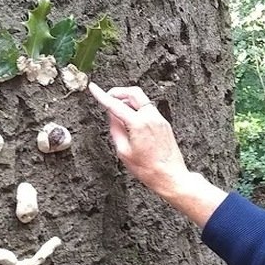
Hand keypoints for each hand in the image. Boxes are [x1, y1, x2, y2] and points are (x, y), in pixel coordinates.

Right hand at [89, 81, 228, 227]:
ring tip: (119, 114)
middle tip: (108, 98)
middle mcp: (151, 117)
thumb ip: (116, 130)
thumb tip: (112, 115)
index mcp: (139, 124)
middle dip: (118, 92)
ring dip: (128, 100)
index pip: (115, 105)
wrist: (170, 176)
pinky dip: (137, 109)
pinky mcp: (164, 123)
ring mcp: (159, 119)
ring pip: (142, 99)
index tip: (94, 88)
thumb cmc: (148, 169)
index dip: (102, 95)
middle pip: (133, 92)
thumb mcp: (123, 151)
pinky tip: (131, 121)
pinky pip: (148, 109)